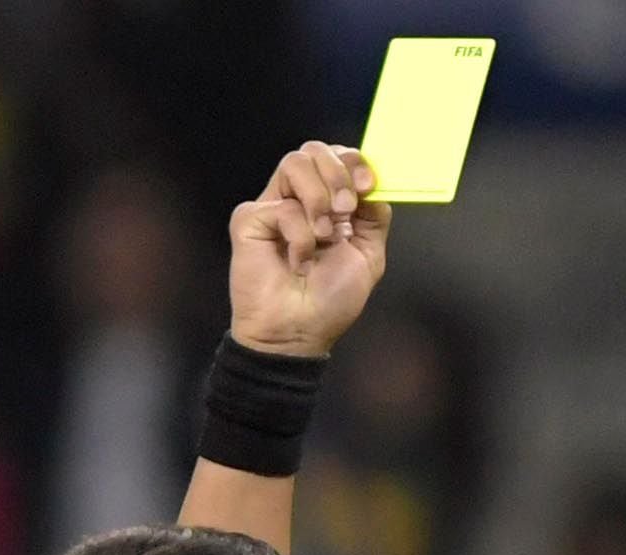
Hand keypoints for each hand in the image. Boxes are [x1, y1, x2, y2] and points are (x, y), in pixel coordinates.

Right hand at [227, 140, 391, 358]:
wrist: (299, 333)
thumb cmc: (329, 302)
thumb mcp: (368, 256)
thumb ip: (374, 217)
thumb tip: (376, 185)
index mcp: (328, 203)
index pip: (338, 158)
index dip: (355, 162)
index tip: (368, 185)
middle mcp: (299, 199)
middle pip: (314, 150)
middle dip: (337, 173)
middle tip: (346, 209)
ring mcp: (273, 207)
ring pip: (294, 163)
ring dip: (318, 198)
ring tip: (322, 236)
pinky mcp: (250, 221)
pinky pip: (280, 206)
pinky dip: (298, 236)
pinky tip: (298, 262)